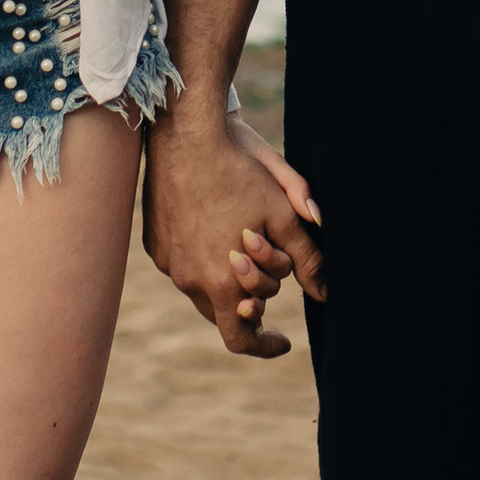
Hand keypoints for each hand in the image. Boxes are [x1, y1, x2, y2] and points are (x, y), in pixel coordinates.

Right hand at [142, 104, 324, 356]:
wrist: (185, 134)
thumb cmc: (240, 172)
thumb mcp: (284, 215)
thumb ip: (307, 260)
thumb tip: (324, 294)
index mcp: (220, 283)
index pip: (240, 339)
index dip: (264, 346)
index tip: (283, 339)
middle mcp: (187, 280)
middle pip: (224, 314)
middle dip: (251, 304)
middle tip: (271, 277)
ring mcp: (168, 261)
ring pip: (202, 289)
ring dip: (226, 281)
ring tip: (246, 246)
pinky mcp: (154, 242)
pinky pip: (183, 265)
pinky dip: (204, 259)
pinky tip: (218, 226)